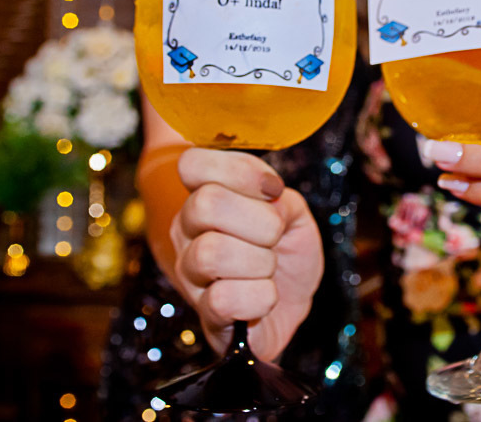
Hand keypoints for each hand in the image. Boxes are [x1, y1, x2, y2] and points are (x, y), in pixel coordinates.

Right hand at [169, 148, 323, 359]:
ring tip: (268, 269)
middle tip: (275, 237)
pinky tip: (265, 297)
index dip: (241, 172)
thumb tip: (267, 201)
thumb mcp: (293, 212)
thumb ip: (278, 198)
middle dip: (261, 221)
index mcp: (204, 197)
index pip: (192, 164)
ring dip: (260, 262)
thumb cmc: (287, 252)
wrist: (293, 303)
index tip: (273, 191)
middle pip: (205, 204)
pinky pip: (223, 300)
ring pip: (211, 252)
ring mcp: (190, 274)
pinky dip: (260, 298)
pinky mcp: (205, 315)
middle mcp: (187, 232)